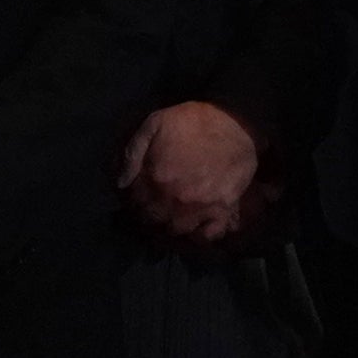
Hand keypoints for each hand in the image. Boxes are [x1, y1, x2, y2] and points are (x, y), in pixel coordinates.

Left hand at [121, 101, 262, 245]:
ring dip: (169, 226)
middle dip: (148, 216)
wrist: (236, 122)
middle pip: (153, 221)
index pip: (135, 204)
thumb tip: (121, 182)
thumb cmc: (193, 122)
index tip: (135, 200)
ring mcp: (200, 208)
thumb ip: (133, 152)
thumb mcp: (154, 124)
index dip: (133, 203)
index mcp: (156, 178)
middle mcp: (175, 199)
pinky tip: (194, 228)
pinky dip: (198, 236)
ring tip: (169, 218)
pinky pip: (207, 236)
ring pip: (176, 231)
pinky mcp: (222, 211)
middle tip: (151, 210)